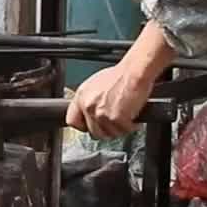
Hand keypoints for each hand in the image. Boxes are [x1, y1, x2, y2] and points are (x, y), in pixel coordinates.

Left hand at [65, 23, 176, 139]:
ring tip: (126, 118)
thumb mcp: (95, 85)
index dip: (84, 126)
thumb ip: (89, 100)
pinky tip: (133, 118)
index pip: (72, 121)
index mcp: (81, 96)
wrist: (134, 72)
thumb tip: (89, 113)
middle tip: (115, 123)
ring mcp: (101, 114)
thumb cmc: (120, 75)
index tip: (92, 126)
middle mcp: (88, 106)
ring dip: (119, 129)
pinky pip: (124, 131)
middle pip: (94, 132)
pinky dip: (131, 126)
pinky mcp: (115, 119)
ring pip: (109, 134)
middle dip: (106, 130)